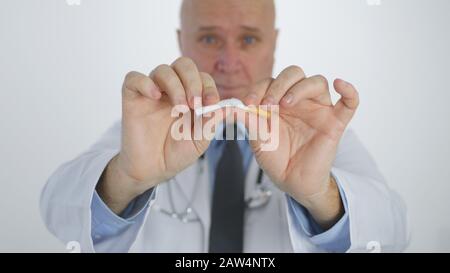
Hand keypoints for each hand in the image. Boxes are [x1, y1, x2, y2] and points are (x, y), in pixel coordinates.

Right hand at [98, 57, 219, 213]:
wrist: (153, 170)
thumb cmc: (176, 153)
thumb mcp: (200, 139)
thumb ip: (212, 121)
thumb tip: (228, 106)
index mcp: (190, 95)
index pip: (202, 77)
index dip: (208, 86)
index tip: (211, 103)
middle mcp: (171, 89)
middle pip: (183, 65)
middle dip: (193, 81)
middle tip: (195, 104)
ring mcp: (151, 92)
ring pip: (162, 70)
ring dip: (175, 85)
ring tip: (179, 108)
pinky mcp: (132, 97)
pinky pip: (134, 78)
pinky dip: (145, 83)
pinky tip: (155, 96)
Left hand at [244, 66, 358, 227]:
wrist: (291, 181)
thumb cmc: (275, 157)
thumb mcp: (257, 137)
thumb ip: (246, 119)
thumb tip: (228, 106)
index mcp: (280, 100)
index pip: (271, 81)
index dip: (259, 87)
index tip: (247, 102)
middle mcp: (300, 101)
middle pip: (295, 74)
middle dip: (279, 84)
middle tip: (267, 104)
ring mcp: (318, 110)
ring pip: (317, 82)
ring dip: (300, 88)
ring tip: (286, 104)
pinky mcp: (335, 123)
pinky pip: (350, 103)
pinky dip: (349, 91)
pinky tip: (340, 84)